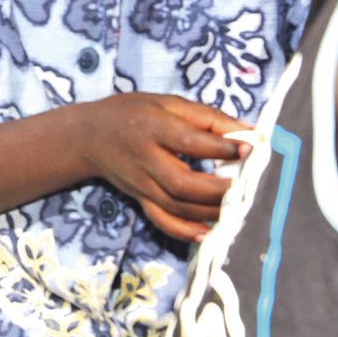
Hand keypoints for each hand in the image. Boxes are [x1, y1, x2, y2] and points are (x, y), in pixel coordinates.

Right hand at [81, 92, 249, 241]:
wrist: (88, 137)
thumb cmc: (132, 112)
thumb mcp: (167, 102)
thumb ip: (207, 117)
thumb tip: (249, 132)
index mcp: (154, 127)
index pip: (189, 141)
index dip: (221, 148)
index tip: (249, 149)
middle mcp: (145, 159)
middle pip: (182, 183)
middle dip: (217, 190)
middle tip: (242, 186)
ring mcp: (141, 184)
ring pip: (176, 207)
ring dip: (209, 212)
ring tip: (234, 207)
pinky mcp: (140, 199)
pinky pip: (161, 221)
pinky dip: (184, 232)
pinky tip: (207, 233)